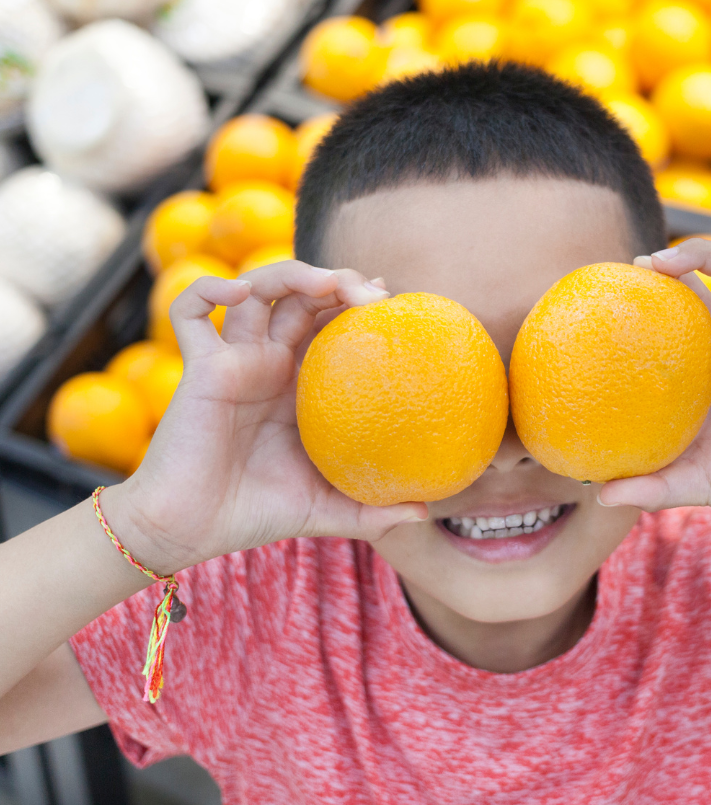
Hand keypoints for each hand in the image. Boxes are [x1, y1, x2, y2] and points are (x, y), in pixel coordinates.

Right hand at [104, 262, 425, 574]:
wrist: (191, 531)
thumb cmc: (254, 515)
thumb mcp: (327, 510)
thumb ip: (374, 510)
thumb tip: (426, 512)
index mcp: (297, 384)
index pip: (330, 322)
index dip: (357, 301)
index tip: (392, 301)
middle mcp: (266, 362)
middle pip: (300, 296)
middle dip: (338, 280)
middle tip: (373, 295)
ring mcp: (232, 360)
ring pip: (254, 288)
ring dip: (290, 273)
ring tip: (327, 283)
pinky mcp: (199, 367)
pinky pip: (188, 311)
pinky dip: (208, 289)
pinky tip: (238, 293)